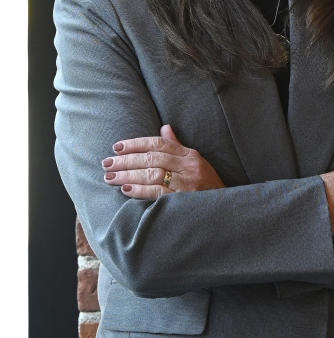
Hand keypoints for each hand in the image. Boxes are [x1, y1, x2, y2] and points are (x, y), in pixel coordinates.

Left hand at [103, 124, 225, 200]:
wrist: (223, 208)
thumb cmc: (207, 184)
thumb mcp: (195, 162)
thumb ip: (177, 146)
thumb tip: (164, 128)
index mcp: (189, 155)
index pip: (158, 144)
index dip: (136, 144)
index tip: (117, 147)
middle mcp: (188, 166)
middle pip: (152, 158)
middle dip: (126, 160)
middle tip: (106, 163)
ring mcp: (186, 183)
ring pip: (152, 174)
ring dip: (128, 175)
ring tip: (110, 177)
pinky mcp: (183, 199)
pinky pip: (157, 193)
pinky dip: (140, 190)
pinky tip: (125, 189)